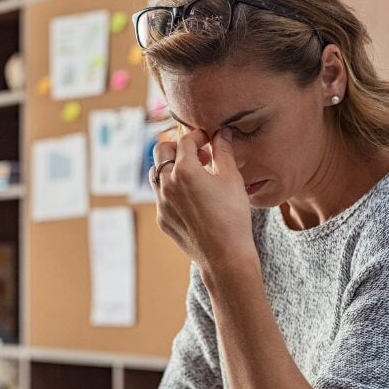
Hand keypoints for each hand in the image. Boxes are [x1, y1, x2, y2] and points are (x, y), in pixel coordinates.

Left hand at [153, 128, 255, 273]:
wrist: (225, 256)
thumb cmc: (233, 216)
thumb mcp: (232, 179)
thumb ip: (224, 151)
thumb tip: (222, 132)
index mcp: (185, 170)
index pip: (185, 140)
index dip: (198, 136)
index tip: (209, 141)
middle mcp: (167, 184)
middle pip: (161, 150)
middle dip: (178, 147)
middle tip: (198, 155)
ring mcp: (161, 203)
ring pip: (156, 173)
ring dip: (171, 168)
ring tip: (193, 176)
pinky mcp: (162, 219)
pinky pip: (161, 196)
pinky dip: (172, 190)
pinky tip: (192, 199)